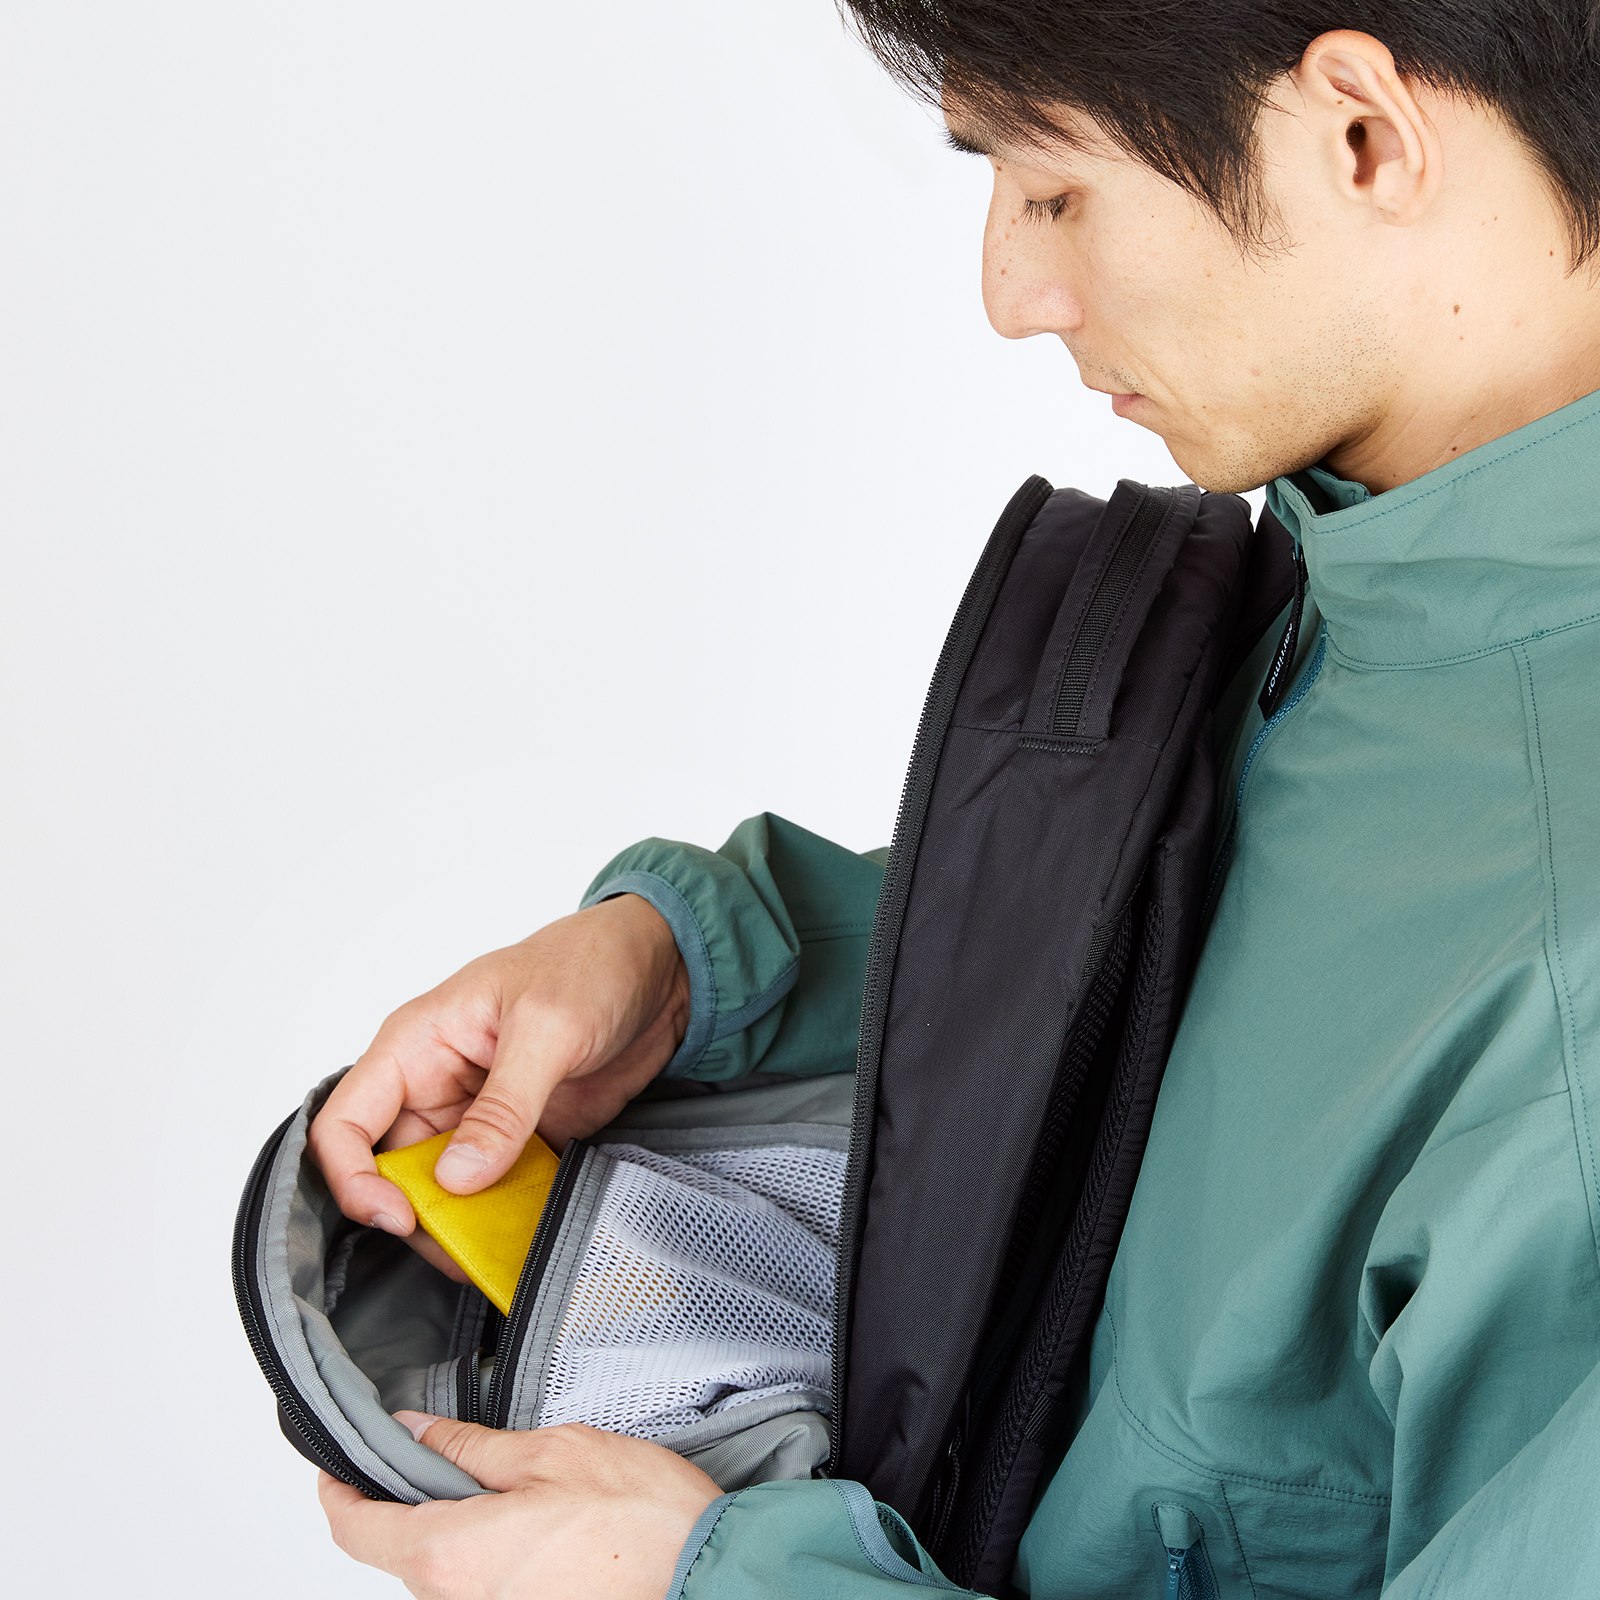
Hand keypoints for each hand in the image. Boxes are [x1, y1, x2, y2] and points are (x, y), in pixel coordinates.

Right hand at [308, 894, 688, 1271]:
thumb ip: (503, 1106)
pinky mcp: (521, 1139)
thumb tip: (456, 1178)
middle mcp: (436, 1085)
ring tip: (498, 1253)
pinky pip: (497, 1194)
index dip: (356, 1181)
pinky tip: (530, 1238)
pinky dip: (509, 1221)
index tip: (400, 1218)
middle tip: (461, 1252)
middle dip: (419, 1220)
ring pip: (443, 1194)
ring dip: (465, 1229)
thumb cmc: (590, 965)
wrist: (660, 967)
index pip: (345, 1124)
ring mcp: (479, 1117)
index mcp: (416, 1045)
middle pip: (391, 1175)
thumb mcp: (547, 1028)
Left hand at [319, 1415, 720, 1599]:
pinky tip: (537, 1520)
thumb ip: (470, 1446)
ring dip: (456, 1524)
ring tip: (505, 1479)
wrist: (705, 1582)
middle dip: (410, 1498)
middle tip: (437, 1447)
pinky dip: (490, 1550)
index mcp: (448, 1555)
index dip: (339, 1489)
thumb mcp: (550, 1453)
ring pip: (445, 1569)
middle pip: (400, 1551)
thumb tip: (414, 1432)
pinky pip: (482, 1586)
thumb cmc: (639, 1523)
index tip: (340, 1461)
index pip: (354, 1530)